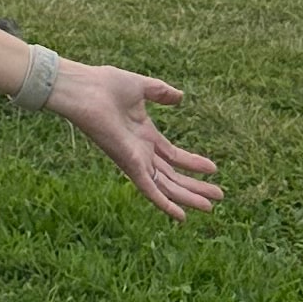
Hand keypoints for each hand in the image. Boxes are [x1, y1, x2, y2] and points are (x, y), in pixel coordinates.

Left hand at [49, 64, 220, 222]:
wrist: (83, 88)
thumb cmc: (104, 85)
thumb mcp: (141, 87)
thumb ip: (161, 92)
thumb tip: (180, 97)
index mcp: (144, 135)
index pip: (172, 156)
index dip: (193, 163)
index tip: (214, 168)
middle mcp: (140, 151)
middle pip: (172, 176)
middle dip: (195, 186)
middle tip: (218, 197)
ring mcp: (135, 159)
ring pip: (166, 186)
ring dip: (188, 197)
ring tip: (210, 207)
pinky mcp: (128, 164)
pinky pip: (148, 188)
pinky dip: (164, 203)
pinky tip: (181, 216)